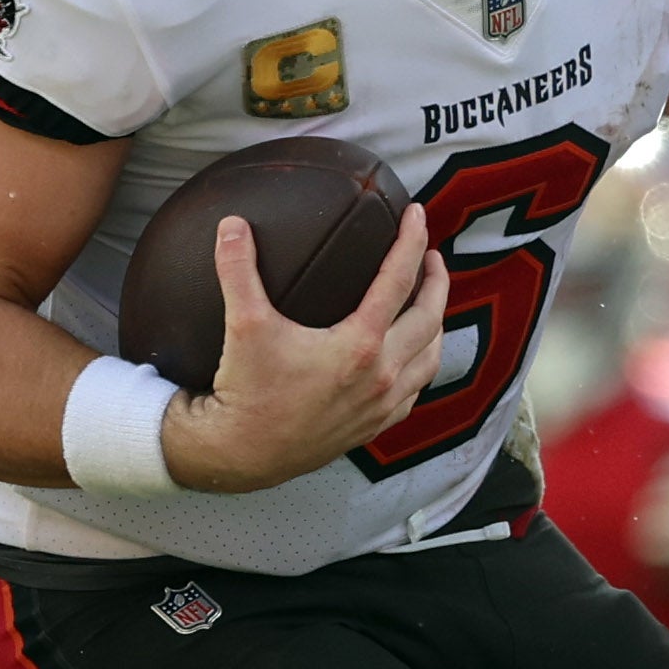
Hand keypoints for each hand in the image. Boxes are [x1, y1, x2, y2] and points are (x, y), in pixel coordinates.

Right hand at [168, 206, 442, 490]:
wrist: (244, 452)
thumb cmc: (247, 390)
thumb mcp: (243, 325)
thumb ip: (238, 270)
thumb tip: (232, 225)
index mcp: (360, 345)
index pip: (399, 281)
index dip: (412, 242)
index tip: (418, 216)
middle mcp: (381, 375)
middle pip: (429, 318)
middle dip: (436, 282)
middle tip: (430, 256)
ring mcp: (381, 404)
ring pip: (430, 357)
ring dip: (435, 324)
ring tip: (427, 302)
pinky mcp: (373, 426)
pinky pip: (414, 391)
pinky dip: (420, 365)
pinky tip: (410, 356)